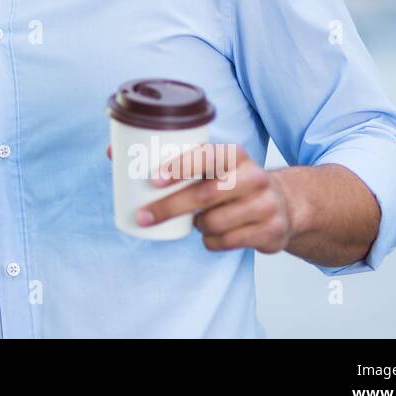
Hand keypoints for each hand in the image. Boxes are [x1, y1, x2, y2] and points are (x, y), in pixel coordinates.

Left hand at [107, 142, 297, 253]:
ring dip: (196, 226)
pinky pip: (227, 242)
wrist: (283, 203)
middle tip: (143, 216)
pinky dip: (212, 242)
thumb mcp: (210, 164)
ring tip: (195, 219)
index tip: (154, 180)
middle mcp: (254, 177)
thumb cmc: (229, 181)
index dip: (180, 166)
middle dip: (169, 207)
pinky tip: (212, 234)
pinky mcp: (271, 231)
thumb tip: (111, 152)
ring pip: (213, 223)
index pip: (207, 156)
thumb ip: (170, 158)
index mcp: (235, 155)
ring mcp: (266, 205)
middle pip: (204, 195)